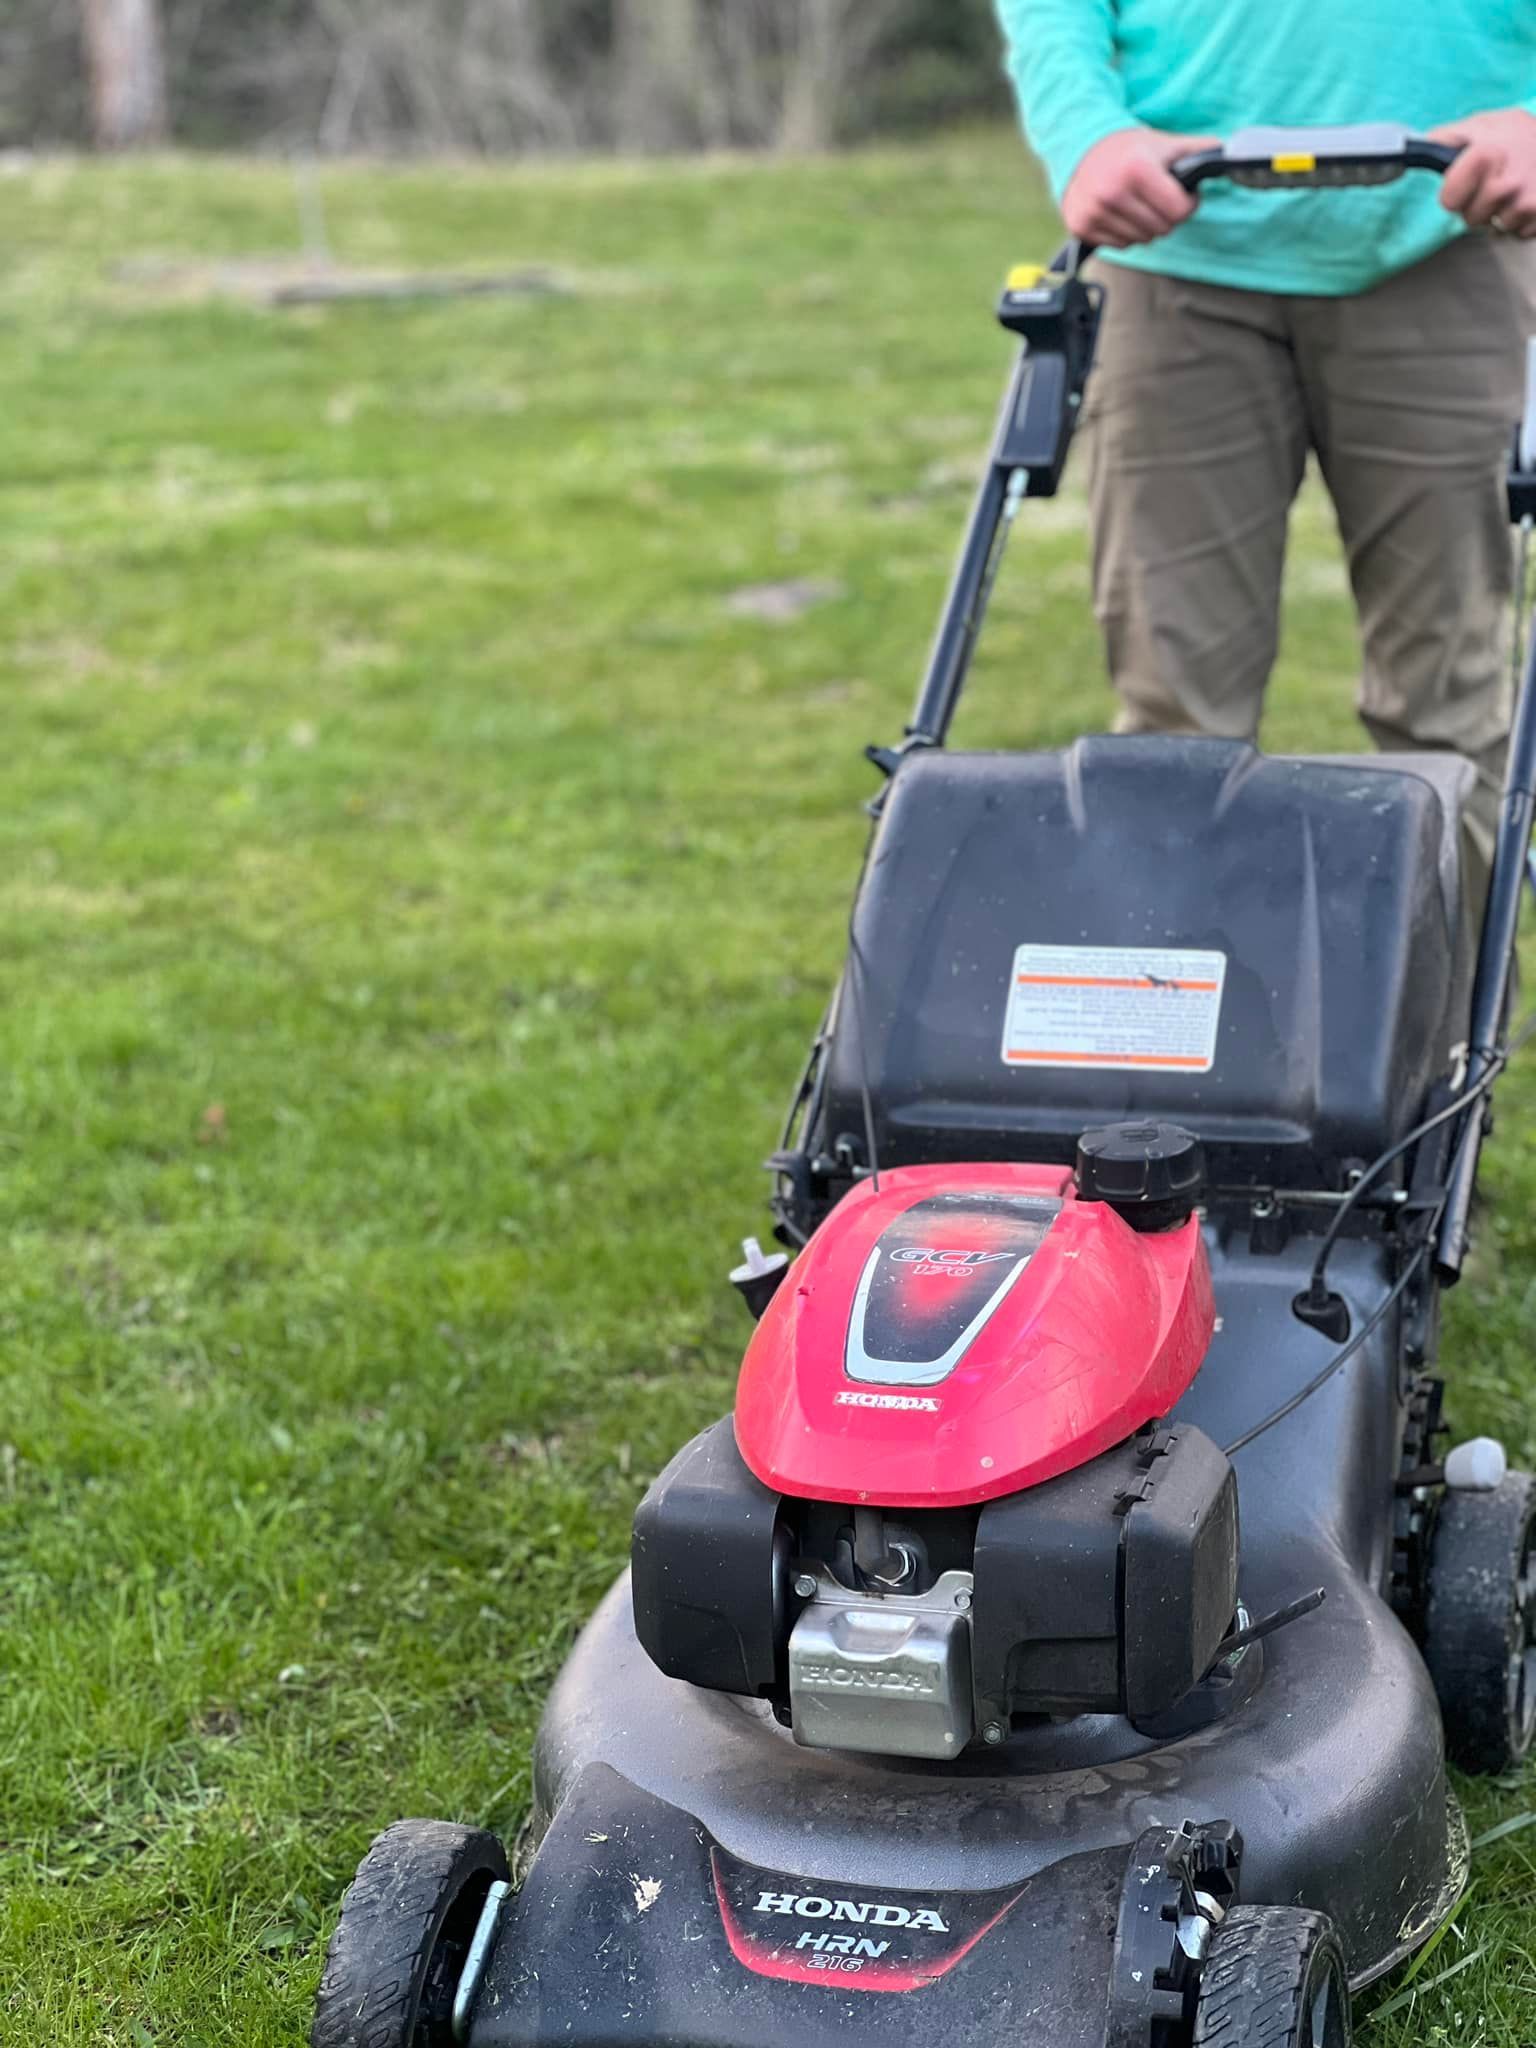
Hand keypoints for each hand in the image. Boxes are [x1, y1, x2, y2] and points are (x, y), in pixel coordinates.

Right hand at [1061, 127, 1219, 248]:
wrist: (1083, 150)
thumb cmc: (1130, 149)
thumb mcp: (1165, 143)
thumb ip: (1199, 150)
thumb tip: (1232, 154)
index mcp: (1137, 169)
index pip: (1179, 212)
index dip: (1187, 205)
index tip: (1181, 195)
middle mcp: (1112, 192)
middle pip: (1162, 229)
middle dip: (1166, 216)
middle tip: (1157, 198)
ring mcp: (1094, 212)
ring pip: (1143, 240)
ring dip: (1146, 226)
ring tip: (1137, 204)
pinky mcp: (1081, 227)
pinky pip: (1121, 246)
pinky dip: (1126, 233)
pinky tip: (1120, 213)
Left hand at [1429, 108, 1535, 236]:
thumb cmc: (1516, 134)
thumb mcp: (1481, 125)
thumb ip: (1447, 139)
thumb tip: (1416, 150)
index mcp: (1487, 157)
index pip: (1449, 201)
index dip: (1454, 194)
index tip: (1464, 182)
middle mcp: (1508, 183)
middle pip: (1472, 219)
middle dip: (1478, 206)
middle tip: (1495, 184)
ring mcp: (1526, 204)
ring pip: (1496, 229)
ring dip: (1501, 214)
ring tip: (1514, 189)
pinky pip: (1518, 233)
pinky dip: (1521, 221)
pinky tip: (1528, 197)